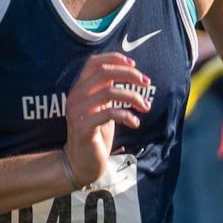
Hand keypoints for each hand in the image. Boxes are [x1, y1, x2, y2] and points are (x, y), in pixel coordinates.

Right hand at [63, 52, 150, 186]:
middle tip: (146, 83)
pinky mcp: (83, 127)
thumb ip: (109, 92)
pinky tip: (135, 122)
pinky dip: (126, 115)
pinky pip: (108, 114)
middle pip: (103, 73)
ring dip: (132, 97)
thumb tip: (131, 75)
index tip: (134, 64)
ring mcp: (77, 112)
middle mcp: (76, 97)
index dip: (114, 59)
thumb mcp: (102, 109)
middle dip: (129, 74)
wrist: (80, 163)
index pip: (94, 63)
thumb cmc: (95, 135)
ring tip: (145, 106)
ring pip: (108, 92)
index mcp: (79, 89)